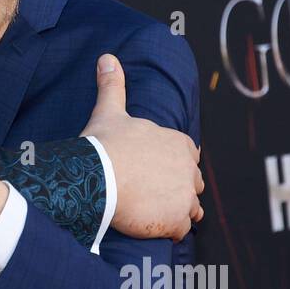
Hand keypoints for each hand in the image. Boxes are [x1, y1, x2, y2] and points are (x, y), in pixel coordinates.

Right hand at [84, 54, 203, 241]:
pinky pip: (179, 231)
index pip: (188, 157)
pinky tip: (148, 227)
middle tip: (148, 195)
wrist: (97, 176)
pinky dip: (166, 231)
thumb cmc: (103, 144)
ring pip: (190, 209)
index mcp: (179, 143)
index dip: (171, 166)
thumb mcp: (109, 111)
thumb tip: (107, 57)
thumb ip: (113, 85)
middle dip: (176, 190)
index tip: (152, 173)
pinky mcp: (176, 221)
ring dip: (175, 213)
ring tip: (151, 213)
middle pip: (192, 184)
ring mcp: (185, 196)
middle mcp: (189, 169)